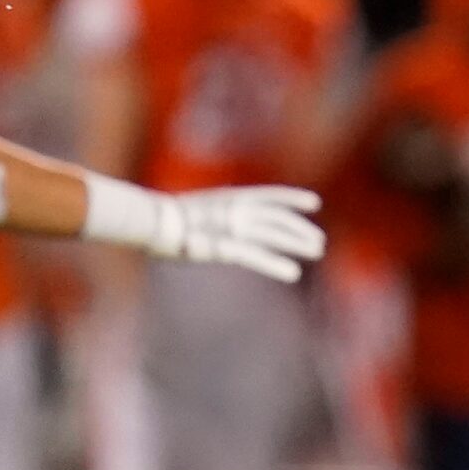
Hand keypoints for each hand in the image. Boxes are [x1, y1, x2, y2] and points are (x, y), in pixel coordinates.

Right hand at [166, 186, 327, 282]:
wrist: (149, 220)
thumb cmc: (165, 218)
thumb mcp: (196, 211)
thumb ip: (214, 215)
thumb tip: (217, 216)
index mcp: (230, 198)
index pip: (270, 196)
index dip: (292, 198)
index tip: (314, 202)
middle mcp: (236, 210)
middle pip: (278, 219)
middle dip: (300, 230)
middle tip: (319, 242)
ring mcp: (231, 227)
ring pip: (274, 235)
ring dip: (297, 243)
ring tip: (317, 252)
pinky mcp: (224, 247)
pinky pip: (257, 257)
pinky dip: (276, 265)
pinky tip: (293, 273)